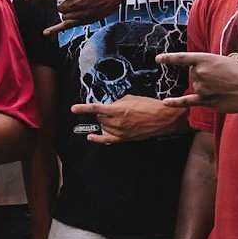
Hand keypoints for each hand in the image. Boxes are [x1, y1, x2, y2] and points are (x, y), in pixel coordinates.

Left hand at [72, 94, 187, 144]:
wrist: (163, 118)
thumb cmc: (150, 106)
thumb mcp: (132, 98)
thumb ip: (118, 102)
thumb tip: (111, 105)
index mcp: (118, 109)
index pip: (96, 108)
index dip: (83, 108)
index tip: (74, 109)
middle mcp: (117, 121)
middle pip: (100, 117)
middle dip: (102, 112)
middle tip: (111, 109)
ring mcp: (120, 131)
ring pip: (103, 126)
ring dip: (105, 121)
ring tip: (116, 117)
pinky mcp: (125, 138)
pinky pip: (107, 140)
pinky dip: (98, 138)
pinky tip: (91, 137)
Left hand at [158, 50, 237, 112]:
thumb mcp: (224, 61)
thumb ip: (209, 66)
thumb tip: (201, 76)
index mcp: (205, 59)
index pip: (182, 58)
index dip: (169, 59)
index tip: (158, 59)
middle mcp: (200, 72)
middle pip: (194, 74)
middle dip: (205, 75)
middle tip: (224, 77)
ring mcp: (201, 88)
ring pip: (197, 86)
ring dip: (207, 87)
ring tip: (225, 87)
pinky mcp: (205, 101)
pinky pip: (186, 101)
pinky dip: (175, 102)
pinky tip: (165, 102)